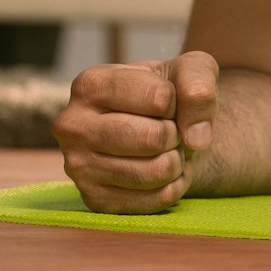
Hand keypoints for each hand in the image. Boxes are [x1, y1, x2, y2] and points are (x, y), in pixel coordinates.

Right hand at [54, 49, 218, 213]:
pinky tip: (163, 172)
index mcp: (90, 84)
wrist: (158, 127)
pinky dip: (174, 186)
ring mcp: (78, 167)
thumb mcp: (190, 69)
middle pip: (153, 138)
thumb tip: (196, 138)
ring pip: (155, 172)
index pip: (160, 98)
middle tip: (171, 130)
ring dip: (177, 161)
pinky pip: (156, 201)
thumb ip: (198, 84)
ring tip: (167, 149)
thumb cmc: (169, 92)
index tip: (167, 102)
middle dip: (177, 135)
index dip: (178, 102)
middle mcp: (73, 126)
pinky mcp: (95, 200)